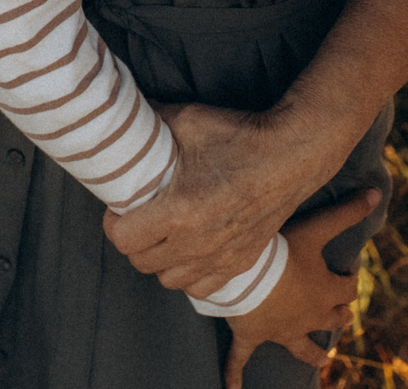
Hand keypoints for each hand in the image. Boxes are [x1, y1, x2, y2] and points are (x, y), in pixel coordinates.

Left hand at [104, 105, 344, 294]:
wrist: (294, 153)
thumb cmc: (241, 136)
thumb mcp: (189, 120)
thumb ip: (152, 122)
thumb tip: (126, 119)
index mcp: (180, 211)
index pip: (124, 239)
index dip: (113, 223)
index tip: (118, 209)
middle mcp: (198, 243)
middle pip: (142, 262)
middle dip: (132, 241)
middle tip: (137, 219)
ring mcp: (221, 257)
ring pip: (169, 280)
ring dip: (159, 261)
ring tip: (162, 236)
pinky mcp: (241, 261)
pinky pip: (201, 288)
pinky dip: (189, 276)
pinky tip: (189, 253)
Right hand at [220, 190, 375, 388]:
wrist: (245, 275)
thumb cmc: (282, 251)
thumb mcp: (317, 227)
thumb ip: (347, 211)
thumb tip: (376, 193)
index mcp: (325, 292)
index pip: (349, 287)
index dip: (351, 277)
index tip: (349, 267)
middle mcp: (308, 317)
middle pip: (332, 320)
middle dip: (339, 315)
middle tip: (341, 310)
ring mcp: (280, 331)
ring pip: (303, 349)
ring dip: (313, 354)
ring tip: (321, 358)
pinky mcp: (252, 337)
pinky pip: (239, 360)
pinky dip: (234, 376)